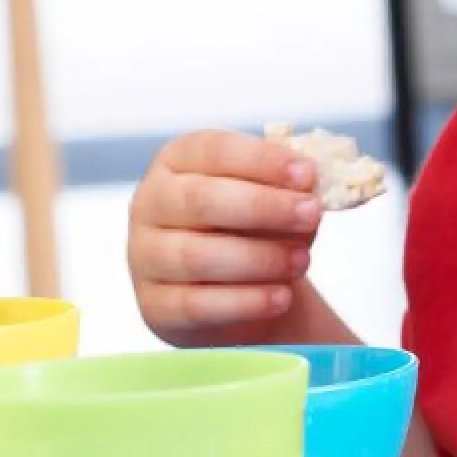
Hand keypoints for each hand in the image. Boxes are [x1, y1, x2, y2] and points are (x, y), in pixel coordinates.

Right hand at [128, 128, 325, 343]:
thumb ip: (287, 191)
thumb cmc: (251, 229)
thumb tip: (309, 190)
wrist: (233, 292)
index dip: (262, 161)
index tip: (307, 174)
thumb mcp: (270, 200)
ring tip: (302, 261)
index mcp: (177, 160)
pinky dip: (245, 302)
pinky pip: (197, 305)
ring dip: (259, 258)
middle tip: (311, 214)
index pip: (214, 151)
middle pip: (201, 200)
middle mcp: (151, 202)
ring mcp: (146, 256)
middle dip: (263, 207)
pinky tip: (281, 297)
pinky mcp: (155, 305)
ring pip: (197, 256)